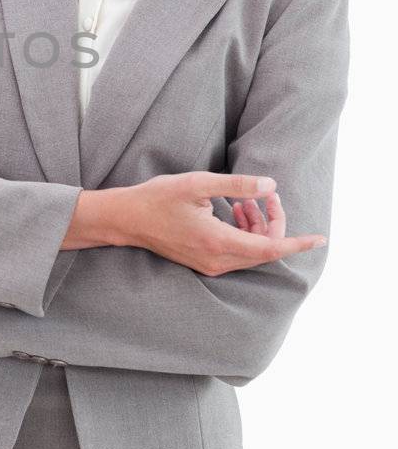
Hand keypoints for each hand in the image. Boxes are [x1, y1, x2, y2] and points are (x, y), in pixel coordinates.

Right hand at [117, 171, 326, 275]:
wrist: (127, 219)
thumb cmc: (159, 198)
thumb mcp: (198, 183)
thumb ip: (237, 185)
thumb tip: (270, 186)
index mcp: (218, 242)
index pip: (270, 248)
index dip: (297, 243)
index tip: (320, 238)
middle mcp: (217, 260)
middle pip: (263, 249)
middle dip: (272, 222)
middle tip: (266, 195)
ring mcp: (210, 264)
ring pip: (251, 252)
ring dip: (257, 226)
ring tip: (247, 200)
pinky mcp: (204, 263)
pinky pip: (237, 253)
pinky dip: (244, 233)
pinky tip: (235, 211)